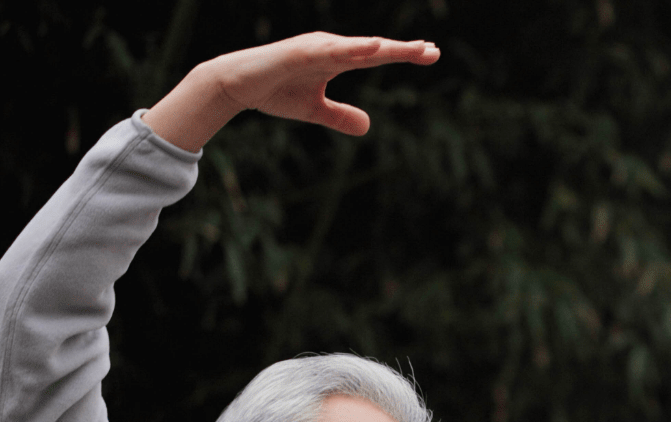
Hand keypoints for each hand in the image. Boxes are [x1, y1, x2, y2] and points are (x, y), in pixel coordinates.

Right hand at [142, 33, 439, 151]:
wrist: (238, 86)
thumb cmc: (276, 91)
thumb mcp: (315, 110)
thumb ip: (340, 116)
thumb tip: (368, 126)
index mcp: (338, 59)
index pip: (377, 55)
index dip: (404, 53)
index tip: (432, 55)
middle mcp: (330, 49)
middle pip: (374, 47)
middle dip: (403, 49)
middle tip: (432, 51)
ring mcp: (314, 47)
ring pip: (355, 46)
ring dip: (382, 47)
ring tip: (411, 49)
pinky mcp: (298, 52)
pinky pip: (327, 50)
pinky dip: (349, 48)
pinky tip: (370, 48)